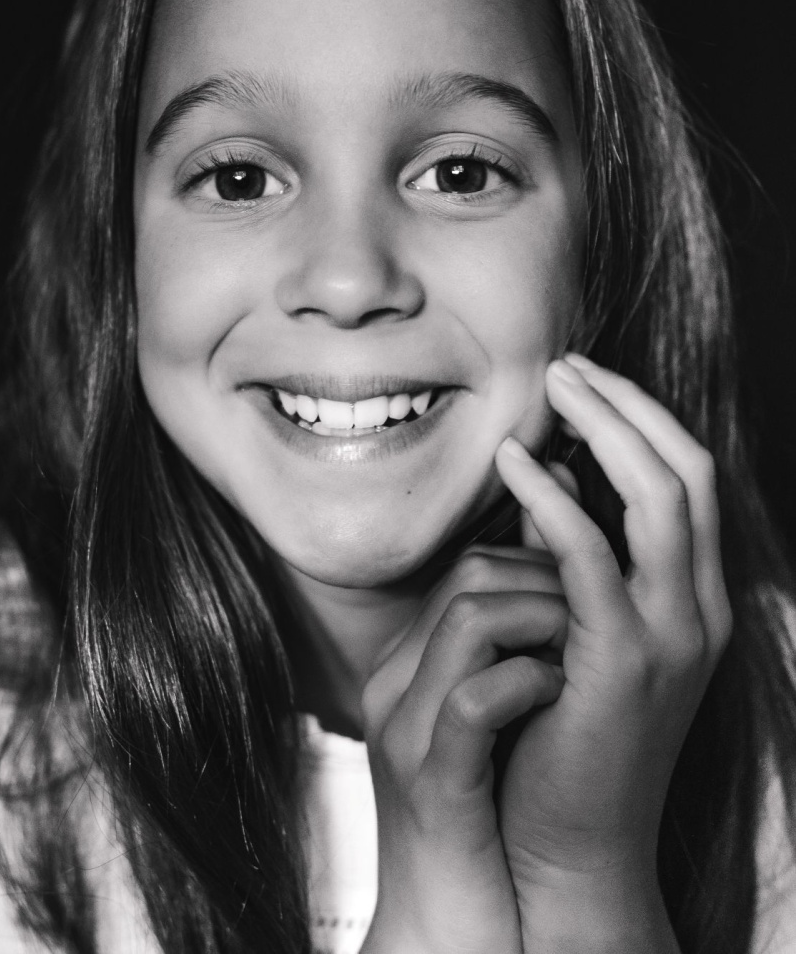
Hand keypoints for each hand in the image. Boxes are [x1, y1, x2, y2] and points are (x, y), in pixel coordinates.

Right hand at [359, 541, 568, 953]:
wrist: (443, 928)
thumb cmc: (479, 823)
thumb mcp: (476, 727)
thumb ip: (490, 663)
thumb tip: (554, 602)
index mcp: (403, 668)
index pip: (467, 568)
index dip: (538, 568)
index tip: (586, 602)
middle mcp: (393, 686)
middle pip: (468, 576)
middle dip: (549, 583)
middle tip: (593, 622)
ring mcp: (407, 732)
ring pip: (470, 617)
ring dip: (547, 622)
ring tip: (580, 658)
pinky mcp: (433, 784)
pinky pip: (477, 700)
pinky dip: (531, 683)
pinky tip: (560, 697)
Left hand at [495, 355, 731, 952]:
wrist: (570, 847)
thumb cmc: (560, 730)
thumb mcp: (573, 625)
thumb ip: (570, 555)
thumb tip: (554, 478)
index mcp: (694, 598)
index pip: (691, 480)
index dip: (644, 419)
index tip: (586, 381)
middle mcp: (701, 610)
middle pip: (689, 471)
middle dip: (631, 405)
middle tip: (566, 365)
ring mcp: (673, 637)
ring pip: (663, 498)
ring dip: (607, 429)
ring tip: (549, 388)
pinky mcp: (623, 663)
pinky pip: (592, 558)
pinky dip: (554, 500)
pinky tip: (512, 465)